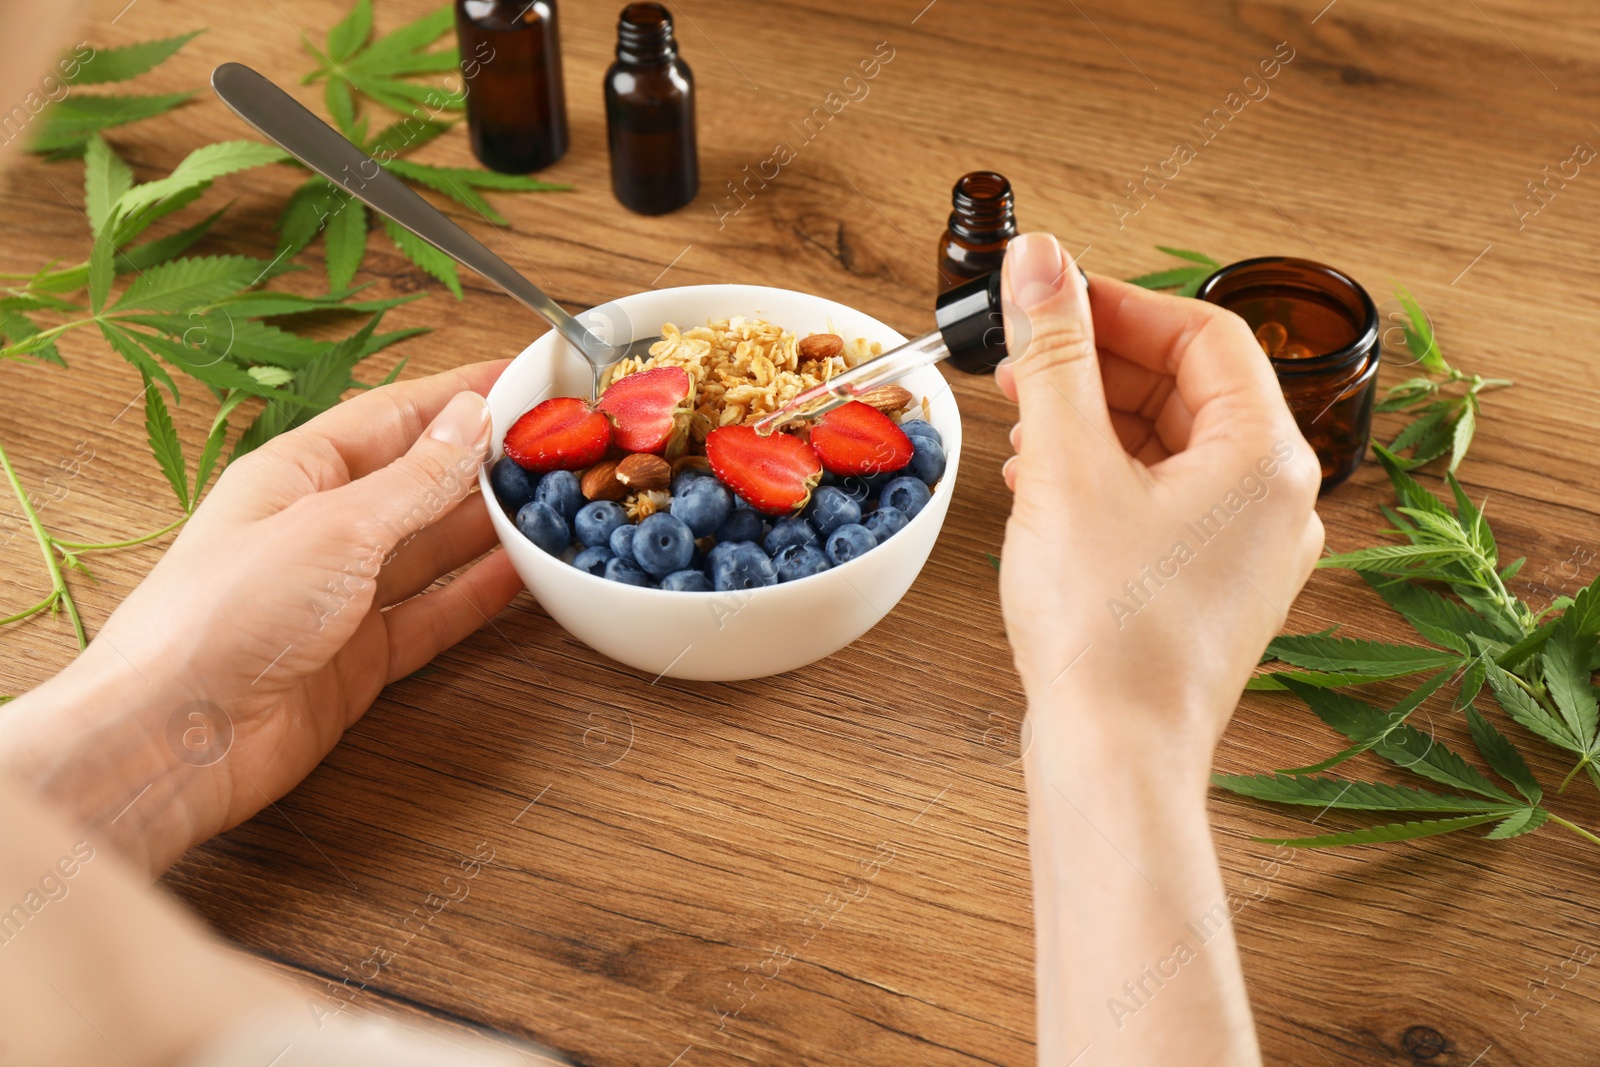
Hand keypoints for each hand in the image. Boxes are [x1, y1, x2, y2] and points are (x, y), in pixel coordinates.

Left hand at [0, 363, 523, 873]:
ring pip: (434, 548)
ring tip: (555, 502)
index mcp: (297, 472)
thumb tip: (472, 419)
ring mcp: (344, 594)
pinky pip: (436, 612)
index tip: (522, 378)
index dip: (458, 394)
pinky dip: (480, 594)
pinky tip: (526, 575)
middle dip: (484, 461)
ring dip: (491, 528)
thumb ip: (415, 480)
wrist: (176, 739)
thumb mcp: (335, 527)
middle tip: (558, 444)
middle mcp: (322, 527)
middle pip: (419, 481)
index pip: (394, 416)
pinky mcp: (363, 656)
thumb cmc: (225, 615)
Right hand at [994, 233, 1322, 763]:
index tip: (1053, 299)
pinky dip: (1105, 478)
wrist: (1115, 755)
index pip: (1204, 332)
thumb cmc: (1107, 628)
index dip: (1121, 304)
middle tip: (1026, 360)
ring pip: (1170, 447)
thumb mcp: (1067, 465)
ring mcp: (1245, 550)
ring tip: (1023, 424)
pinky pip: (1162, 502)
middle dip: (1099, 365)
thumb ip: (1055, 353)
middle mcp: (1274, 500)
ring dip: (1094, 421)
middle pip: (1188, 388)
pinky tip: (1043, 487)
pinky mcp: (1207, 588)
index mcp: (1266, 456)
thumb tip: (1042, 260)